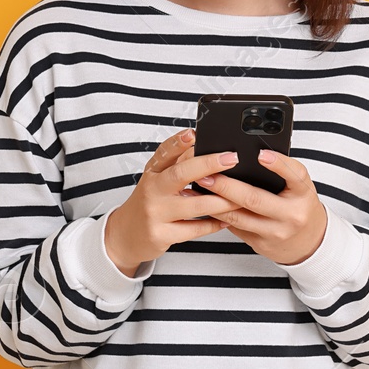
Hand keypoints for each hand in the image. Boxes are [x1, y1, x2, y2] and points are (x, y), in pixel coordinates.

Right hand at [104, 129, 244, 275]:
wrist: (127, 235)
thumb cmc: (150, 202)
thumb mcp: (157, 179)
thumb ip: (178, 164)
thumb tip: (207, 147)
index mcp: (153, 172)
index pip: (165, 152)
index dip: (179, 142)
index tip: (194, 134)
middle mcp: (152, 189)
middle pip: (181, 174)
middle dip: (209, 164)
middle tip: (232, 159)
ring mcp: (155, 213)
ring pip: (195, 205)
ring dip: (222, 201)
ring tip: (240, 196)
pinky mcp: (161, 234)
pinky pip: (194, 229)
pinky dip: (213, 224)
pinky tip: (227, 219)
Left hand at [195, 148, 327, 266]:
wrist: (309, 242)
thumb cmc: (300, 206)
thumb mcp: (300, 187)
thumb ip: (283, 173)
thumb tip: (250, 155)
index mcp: (303, 194)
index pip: (294, 175)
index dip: (278, 164)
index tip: (261, 154)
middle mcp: (291, 215)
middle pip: (254, 199)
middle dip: (226, 186)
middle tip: (207, 175)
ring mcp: (275, 232)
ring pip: (239, 217)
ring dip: (215, 202)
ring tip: (198, 188)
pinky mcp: (260, 244)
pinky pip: (236, 228)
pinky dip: (219, 215)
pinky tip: (205, 205)